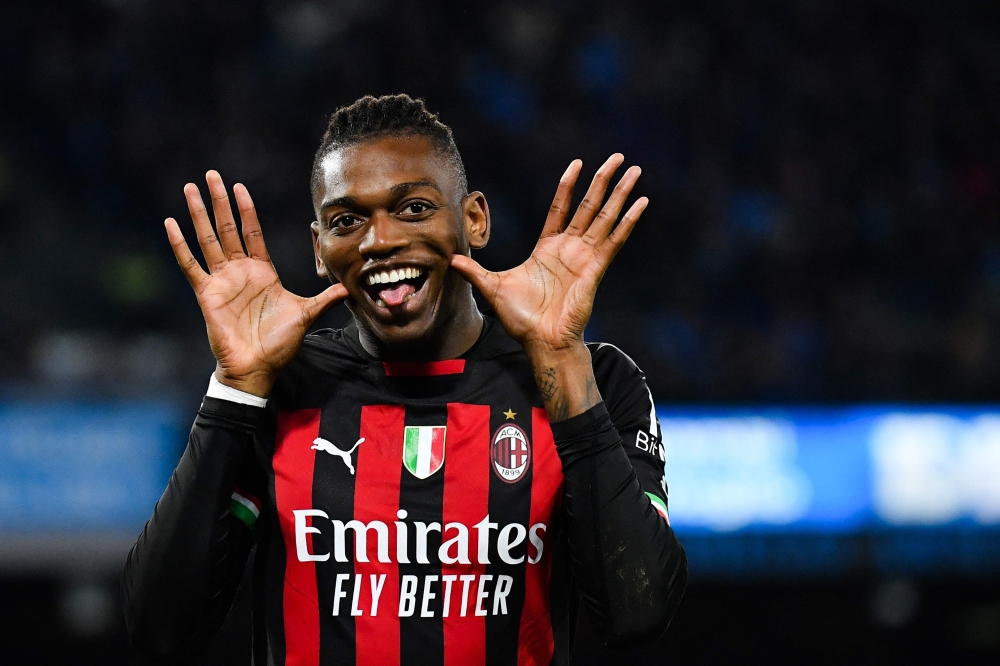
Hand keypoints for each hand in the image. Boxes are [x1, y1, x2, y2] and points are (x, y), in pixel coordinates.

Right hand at [165, 171, 346, 396]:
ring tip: (190, 188)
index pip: (253, 232)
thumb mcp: (306, 315)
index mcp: (263, 271)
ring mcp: (222, 280)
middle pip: (228, 227)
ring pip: (208, 239)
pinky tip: (171, 223)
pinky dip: (180, 245)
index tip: (239, 186)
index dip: (246, 209)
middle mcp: (240, 271)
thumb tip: (349, 288)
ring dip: (199, 214)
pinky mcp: (207, 294)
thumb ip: (326, 299)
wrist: (257, 367)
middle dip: (220, 201)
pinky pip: (191, 265)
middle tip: (211, 175)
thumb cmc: (278, 343)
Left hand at [451, 154, 646, 356]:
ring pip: (606, 217)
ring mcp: (585, 257)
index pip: (560, 208)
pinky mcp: (596, 269)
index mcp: (547, 248)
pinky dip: (628, 221)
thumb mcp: (492, 287)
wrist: (541, 341)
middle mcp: (570, 248)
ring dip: (620, 193)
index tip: (577, 163)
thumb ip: (474, 270)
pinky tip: (641, 203)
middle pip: (589, 205)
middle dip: (603, 180)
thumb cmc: (521, 319)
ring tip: (634, 170)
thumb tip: (450, 259)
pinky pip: (614, 240)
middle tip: (617, 156)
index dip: (568, 186)